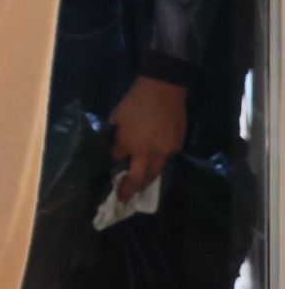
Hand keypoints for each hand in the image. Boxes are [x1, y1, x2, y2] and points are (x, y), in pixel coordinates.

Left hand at [109, 76, 188, 199]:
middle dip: (130, 189)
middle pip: (140, 178)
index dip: (113, 167)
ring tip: (138, 188)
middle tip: (123, 197)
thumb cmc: (135, 102)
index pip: (118, 162)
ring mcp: (165, 151)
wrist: (163, 90)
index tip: (110, 174)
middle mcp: (148, 152)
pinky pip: (165, 160)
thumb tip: (114, 148)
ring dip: (146, 182)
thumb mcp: (117, 117)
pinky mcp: (176, 147)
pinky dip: (157, 164)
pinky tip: (152, 165)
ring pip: (155, 173)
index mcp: (129, 143)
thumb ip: (115, 136)